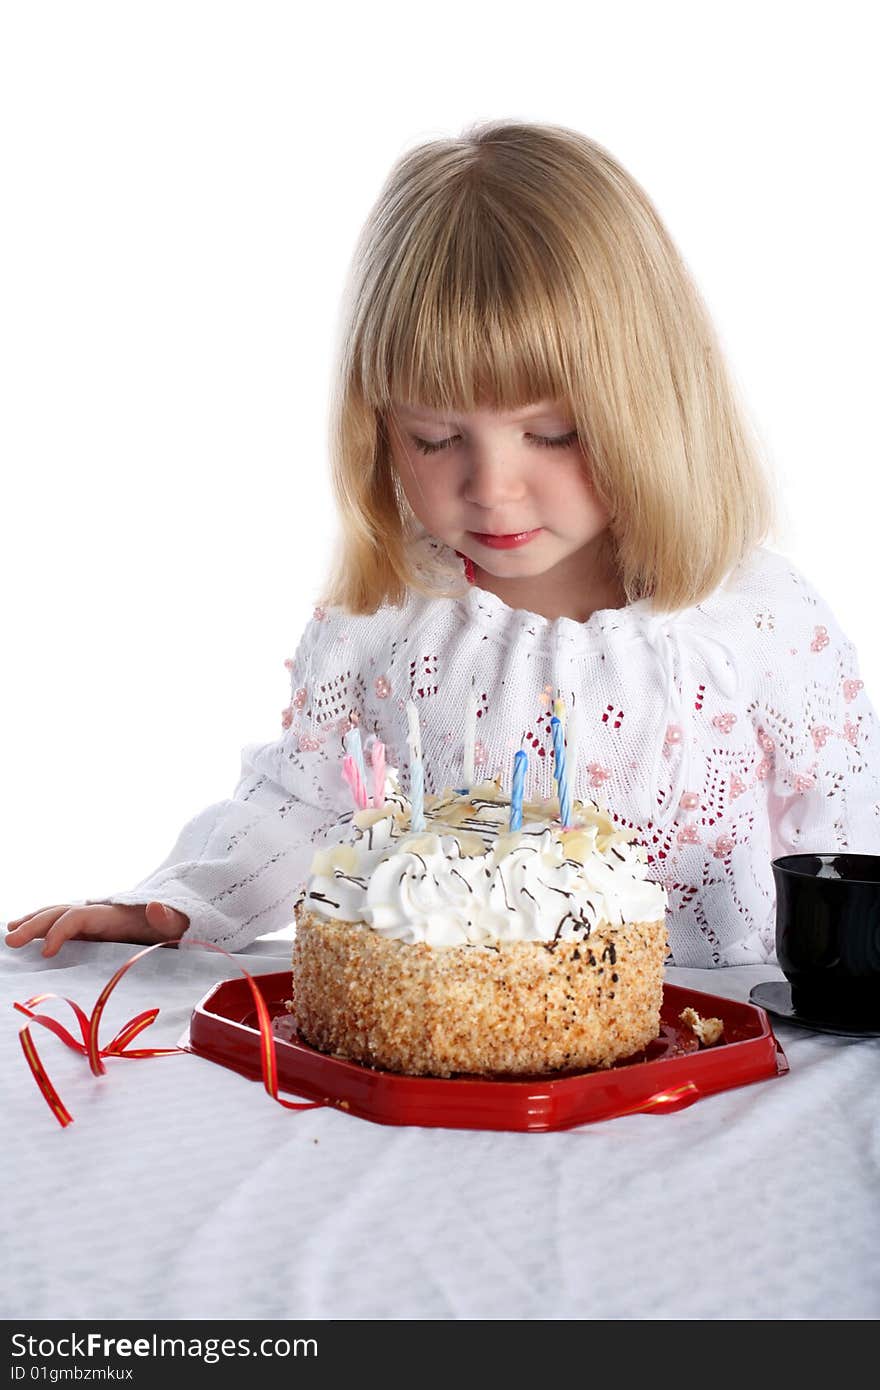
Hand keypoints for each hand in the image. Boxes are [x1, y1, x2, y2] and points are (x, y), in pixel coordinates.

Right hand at [4, 901, 189, 956]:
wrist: (178, 921)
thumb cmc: (177, 926)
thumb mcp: (176, 924)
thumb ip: (167, 918)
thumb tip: (154, 907)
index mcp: (113, 914)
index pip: (78, 917)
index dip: (60, 931)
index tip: (46, 954)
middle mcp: (99, 914)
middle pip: (61, 913)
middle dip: (35, 925)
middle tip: (11, 940)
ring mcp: (95, 922)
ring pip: (57, 916)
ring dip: (33, 923)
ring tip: (10, 933)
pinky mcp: (94, 931)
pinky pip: (63, 927)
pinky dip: (43, 929)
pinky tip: (26, 936)